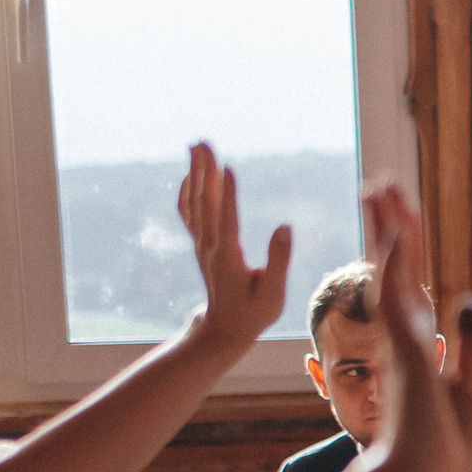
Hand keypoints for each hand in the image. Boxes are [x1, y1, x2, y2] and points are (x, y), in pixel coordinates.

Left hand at [176, 143, 290, 350]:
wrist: (225, 329)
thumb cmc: (254, 313)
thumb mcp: (273, 294)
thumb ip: (278, 261)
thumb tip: (285, 227)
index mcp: (229, 258)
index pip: (226, 220)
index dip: (226, 194)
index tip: (226, 167)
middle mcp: (210, 247)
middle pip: (204, 203)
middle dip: (203, 171)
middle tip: (203, 142)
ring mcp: (202, 245)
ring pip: (195, 203)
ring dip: (194, 173)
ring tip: (196, 146)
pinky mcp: (201, 245)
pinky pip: (189, 214)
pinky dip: (186, 192)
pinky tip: (189, 175)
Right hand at [357, 183, 471, 471]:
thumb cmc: (442, 448)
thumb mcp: (470, 390)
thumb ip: (470, 345)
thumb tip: (470, 298)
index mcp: (421, 346)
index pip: (415, 287)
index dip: (408, 249)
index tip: (400, 217)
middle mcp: (406, 335)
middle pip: (400, 267)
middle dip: (391, 224)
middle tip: (380, 184)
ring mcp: (401, 338)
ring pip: (393, 269)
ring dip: (386, 225)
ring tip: (378, 186)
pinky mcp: (403, 345)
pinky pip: (394, 290)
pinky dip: (390, 256)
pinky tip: (389, 224)